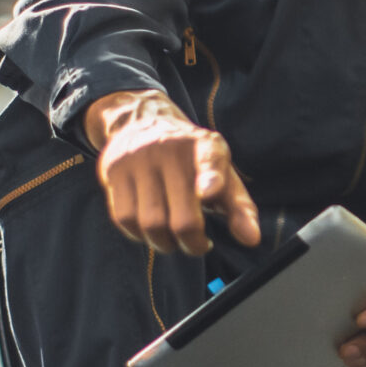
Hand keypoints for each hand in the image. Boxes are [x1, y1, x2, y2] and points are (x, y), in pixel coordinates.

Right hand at [84, 90, 259, 256]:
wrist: (143, 122)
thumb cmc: (192, 161)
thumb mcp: (222, 175)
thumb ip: (239, 208)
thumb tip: (252, 240)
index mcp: (206, 146)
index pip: (210, 161)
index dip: (211, 179)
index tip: (209, 193)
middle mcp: (171, 149)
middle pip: (182, 218)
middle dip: (192, 243)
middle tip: (198, 244)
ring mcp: (139, 159)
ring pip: (151, 224)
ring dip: (165, 244)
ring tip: (174, 238)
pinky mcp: (114, 170)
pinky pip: (124, 219)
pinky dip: (139, 235)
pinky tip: (151, 229)